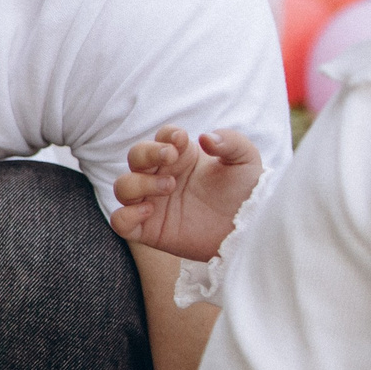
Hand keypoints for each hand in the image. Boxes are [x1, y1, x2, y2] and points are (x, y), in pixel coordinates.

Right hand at [110, 126, 262, 263]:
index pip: (162, 138)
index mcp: (183, 158)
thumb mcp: (246, 162)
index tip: (181, 140)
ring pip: (123, 186)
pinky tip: (148, 211)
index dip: (166, 136)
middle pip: (135, 156)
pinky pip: (120, 221)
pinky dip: (125, 215)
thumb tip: (204, 137)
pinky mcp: (149, 230)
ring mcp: (153, 203)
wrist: (250, 233)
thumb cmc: (248, 196)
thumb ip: (230, 142)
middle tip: (170, 158)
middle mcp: (162, 177)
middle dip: (147, 153)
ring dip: (139, 182)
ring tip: (169, 187)